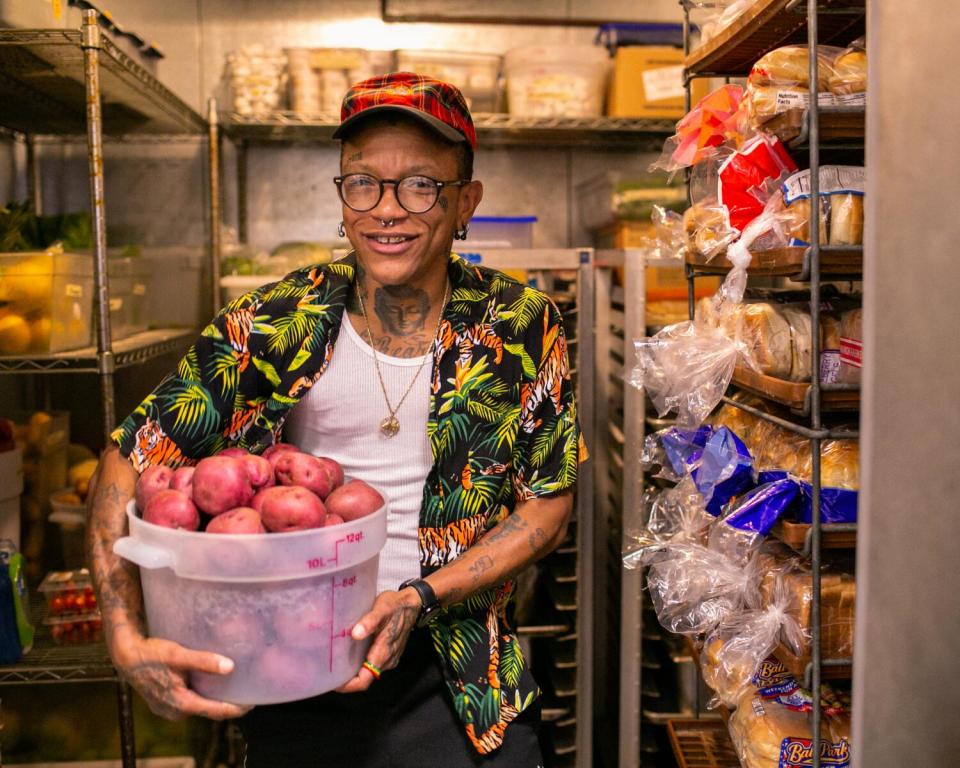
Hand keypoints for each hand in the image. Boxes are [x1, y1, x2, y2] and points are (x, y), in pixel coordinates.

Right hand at [112, 633, 251, 720]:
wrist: (126, 658)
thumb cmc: (152, 654)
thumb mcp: (179, 655)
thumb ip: (204, 661)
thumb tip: (230, 667)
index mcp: (181, 703)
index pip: (215, 711)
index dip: (236, 709)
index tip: (252, 703)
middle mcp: (175, 711)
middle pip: (208, 711)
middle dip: (226, 704)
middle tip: (246, 692)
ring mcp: (168, 709)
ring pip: (197, 706)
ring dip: (212, 698)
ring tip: (230, 686)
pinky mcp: (164, 703)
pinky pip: (188, 702)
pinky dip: (199, 695)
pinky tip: (207, 683)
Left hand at [336, 589, 420, 692]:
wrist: (413, 603)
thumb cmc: (396, 605)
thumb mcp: (381, 609)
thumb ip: (369, 622)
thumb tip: (355, 634)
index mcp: (383, 652)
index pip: (364, 680)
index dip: (348, 685)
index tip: (332, 681)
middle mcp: (387, 659)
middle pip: (364, 679)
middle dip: (347, 679)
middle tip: (329, 671)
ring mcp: (390, 657)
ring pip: (369, 672)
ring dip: (354, 671)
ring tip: (337, 662)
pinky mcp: (390, 653)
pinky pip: (374, 665)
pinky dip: (362, 664)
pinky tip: (352, 654)